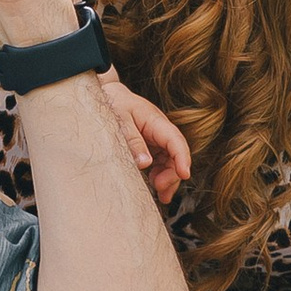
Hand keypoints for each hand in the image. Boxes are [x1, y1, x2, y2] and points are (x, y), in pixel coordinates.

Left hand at [105, 76, 189, 206]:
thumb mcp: (119, 121)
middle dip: (173, 174)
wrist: (106, 95)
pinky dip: (161, 176)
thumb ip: (132, 141)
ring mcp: (156, 138)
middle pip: (176, 155)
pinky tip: (156, 186)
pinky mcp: (150, 145)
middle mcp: (160, 130)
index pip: (175, 141)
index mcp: (155, 121)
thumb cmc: (113, 104)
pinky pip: (161, 162)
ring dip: (169, 179)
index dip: (182, 158)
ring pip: (170, 161)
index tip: (185, 175)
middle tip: (161, 190)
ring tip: (162, 196)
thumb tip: (145, 163)